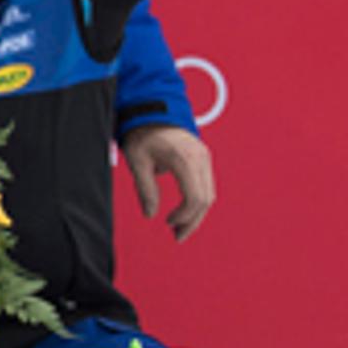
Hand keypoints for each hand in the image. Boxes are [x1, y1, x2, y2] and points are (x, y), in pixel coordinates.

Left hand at [120, 122, 216, 242]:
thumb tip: (150, 213)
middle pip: (206, 199)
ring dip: (196, 214)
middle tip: (177, 235)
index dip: (184, 216)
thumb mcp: (137, 162)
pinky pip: (206, 186)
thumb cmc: (143, 132)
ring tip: (180, 228)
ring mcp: (204, 158)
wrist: (152, 111)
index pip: (195, 197)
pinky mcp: (203, 158)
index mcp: (185, 159)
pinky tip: (185, 212)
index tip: (168, 224)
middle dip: (192, 221)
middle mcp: (201, 158)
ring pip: (209, 194)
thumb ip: (145, 189)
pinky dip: (198, 202)